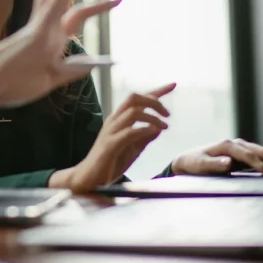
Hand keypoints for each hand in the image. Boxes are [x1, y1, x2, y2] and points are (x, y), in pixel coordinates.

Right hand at [0, 0, 120, 106]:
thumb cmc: (12, 83)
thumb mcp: (52, 78)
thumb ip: (75, 68)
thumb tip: (100, 61)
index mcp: (52, 34)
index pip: (78, 12)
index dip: (99, 4)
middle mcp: (47, 22)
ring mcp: (40, 23)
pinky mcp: (35, 29)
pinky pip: (51, 0)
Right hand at [51, 83, 176, 191]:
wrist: (89, 178)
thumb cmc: (110, 162)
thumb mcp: (133, 149)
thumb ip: (145, 138)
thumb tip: (159, 127)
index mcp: (119, 119)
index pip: (138, 99)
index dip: (157, 91)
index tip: (173, 85)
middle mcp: (114, 121)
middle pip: (134, 98)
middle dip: (154, 101)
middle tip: (167, 114)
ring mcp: (111, 131)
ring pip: (133, 111)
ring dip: (152, 116)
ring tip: (164, 126)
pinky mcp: (110, 145)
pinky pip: (129, 132)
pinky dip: (144, 129)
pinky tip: (153, 132)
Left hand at [171, 138, 262, 176]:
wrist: (189, 160)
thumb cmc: (194, 163)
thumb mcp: (201, 165)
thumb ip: (214, 164)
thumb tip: (228, 162)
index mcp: (227, 145)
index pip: (248, 155)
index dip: (260, 165)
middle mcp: (236, 144)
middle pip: (260, 151)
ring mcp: (240, 148)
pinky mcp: (242, 154)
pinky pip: (260, 157)